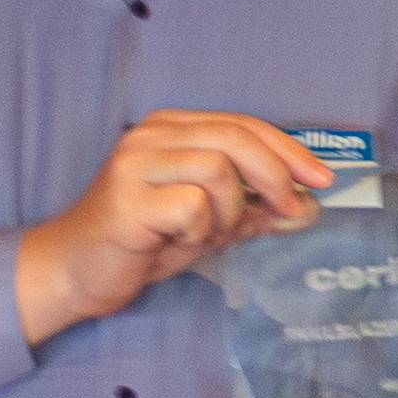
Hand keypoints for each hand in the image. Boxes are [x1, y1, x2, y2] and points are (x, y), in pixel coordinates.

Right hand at [12, 111, 325, 344]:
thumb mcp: (207, 223)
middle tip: (290, 211)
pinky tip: (175, 242)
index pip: (243, 125)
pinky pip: (193, 206)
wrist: (75, 272)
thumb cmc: (141, 243)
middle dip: (276, 177)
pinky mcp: (128, 200)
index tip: (322, 179)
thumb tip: (307, 208)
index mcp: (171, 129)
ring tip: (206, 235)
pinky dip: (200, 230)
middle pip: (236, 138)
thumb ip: (251, 211)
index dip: (288, 150)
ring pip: (218, 170)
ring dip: (229, 212)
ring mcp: (136, 164)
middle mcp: (151, 136)